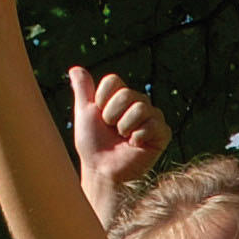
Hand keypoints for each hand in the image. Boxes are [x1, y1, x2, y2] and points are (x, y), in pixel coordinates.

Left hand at [68, 66, 170, 190]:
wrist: (102, 169)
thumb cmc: (93, 145)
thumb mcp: (84, 113)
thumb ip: (84, 90)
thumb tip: (75, 68)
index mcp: (122, 97)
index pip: (113, 81)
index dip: (101, 100)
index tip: (100, 116)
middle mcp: (139, 104)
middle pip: (127, 94)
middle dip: (112, 115)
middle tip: (112, 130)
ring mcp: (152, 118)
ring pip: (140, 108)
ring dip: (124, 126)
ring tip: (123, 138)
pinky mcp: (162, 133)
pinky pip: (153, 124)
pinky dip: (139, 136)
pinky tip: (135, 145)